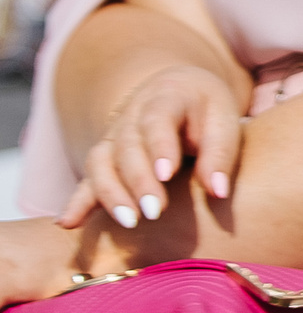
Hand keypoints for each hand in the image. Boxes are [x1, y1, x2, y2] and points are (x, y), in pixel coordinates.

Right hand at [56, 63, 244, 230]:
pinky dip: (77, 200)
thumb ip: (221, 154)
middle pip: (127, 147)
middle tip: (155, 212)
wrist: (180, 90)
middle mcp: (131, 115)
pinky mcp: (105, 157)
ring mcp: (112, 135)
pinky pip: (87, 177)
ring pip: (100, 162)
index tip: (167, 174)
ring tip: (129, 221)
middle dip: (139, 181)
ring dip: (110, 193)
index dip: (159, 146)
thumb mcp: (225, 120)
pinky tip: (67, 223)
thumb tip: (218, 193)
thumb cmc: (208, 109)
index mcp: (166, 96)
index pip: (157, 119)